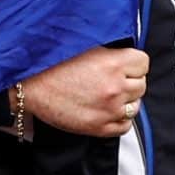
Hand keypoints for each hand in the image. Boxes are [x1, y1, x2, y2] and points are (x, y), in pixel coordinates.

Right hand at [21, 45, 149, 137]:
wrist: (30, 86)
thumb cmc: (51, 64)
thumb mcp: (85, 47)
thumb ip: (110, 52)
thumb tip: (125, 55)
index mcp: (112, 64)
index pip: (144, 63)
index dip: (134, 63)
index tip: (125, 65)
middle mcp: (114, 87)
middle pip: (141, 84)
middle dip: (129, 81)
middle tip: (113, 79)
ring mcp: (108, 110)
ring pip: (135, 106)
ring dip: (126, 100)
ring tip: (109, 95)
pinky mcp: (99, 127)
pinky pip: (125, 126)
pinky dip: (120, 119)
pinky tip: (107, 110)